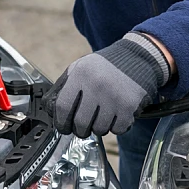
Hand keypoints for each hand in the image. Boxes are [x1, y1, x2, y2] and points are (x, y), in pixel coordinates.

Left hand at [46, 32, 170, 137]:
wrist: (138, 58)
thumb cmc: (105, 67)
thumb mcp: (81, 67)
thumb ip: (64, 86)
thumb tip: (50, 110)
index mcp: (80, 74)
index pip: (62, 107)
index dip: (61, 122)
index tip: (63, 127)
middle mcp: (96, 85)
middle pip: (80, 123)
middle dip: (80, 130)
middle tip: (83, 128)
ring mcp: (114, 96)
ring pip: (99, 129)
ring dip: (99, 128)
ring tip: (102, 117)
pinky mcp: (129, 106)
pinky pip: (117, 129)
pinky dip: (116, 127)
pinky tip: (116, 115)